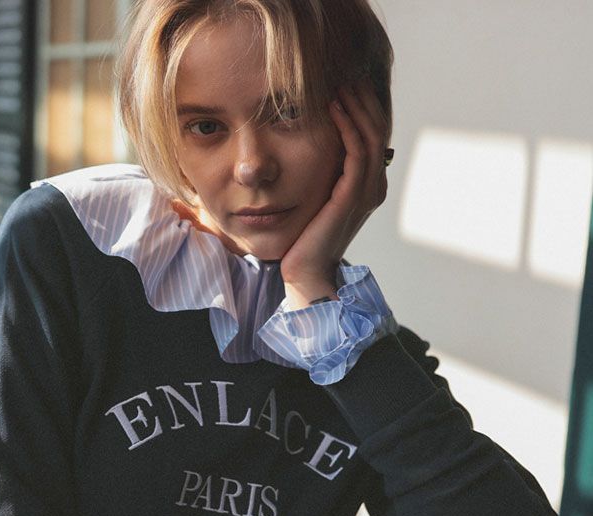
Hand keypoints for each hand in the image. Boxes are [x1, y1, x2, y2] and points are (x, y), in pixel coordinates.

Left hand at [281, 80, 390, 308]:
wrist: (307, 272)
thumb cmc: (306, 239)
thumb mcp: (317, 199)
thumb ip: (325, 176)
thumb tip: (314, 148)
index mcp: (367, 187)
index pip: (372, 136)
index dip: (363, 107)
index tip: (345, 83)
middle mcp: (372, 188)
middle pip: (376, 130)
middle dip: (362, 100)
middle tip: (345, 74)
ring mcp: (364, 193)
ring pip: (369, 137)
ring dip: (355, 107)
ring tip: (340, 84)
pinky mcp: (351, 198)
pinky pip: (355, 154)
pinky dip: (346, 127)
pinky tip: (333, 109)